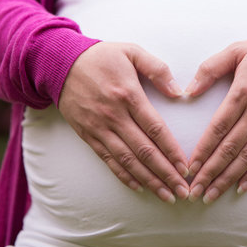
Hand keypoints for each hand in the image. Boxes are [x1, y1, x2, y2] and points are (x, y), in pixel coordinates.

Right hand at [58, 42, 189, 202]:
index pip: (155, 129)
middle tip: (183, 190)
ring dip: (148, 181)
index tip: (186, 167)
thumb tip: (178, 92)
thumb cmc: (101, 56)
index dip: (172, 151)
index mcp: (128, 94)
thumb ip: (157, 69)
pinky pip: (107, 159)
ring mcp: (99, 127)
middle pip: (144, 150)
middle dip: (165, 173)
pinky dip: (123, 175)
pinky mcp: (87, 134)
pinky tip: (139, 187)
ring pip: (127, 160)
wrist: (60, 63)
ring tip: (166, 195)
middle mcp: (114, 115)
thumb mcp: (132, 51)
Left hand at [185, 36, 246, 203]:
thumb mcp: (237, 50)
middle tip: (194, 191)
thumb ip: (210, 68)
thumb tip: (188, 91)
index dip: (202, 150)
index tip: (189, 168)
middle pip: (230, 148)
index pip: (218, 128)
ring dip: (228, 178)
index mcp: (243, 91)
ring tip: (211, 195)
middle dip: (210, 172)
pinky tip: (240, 188)